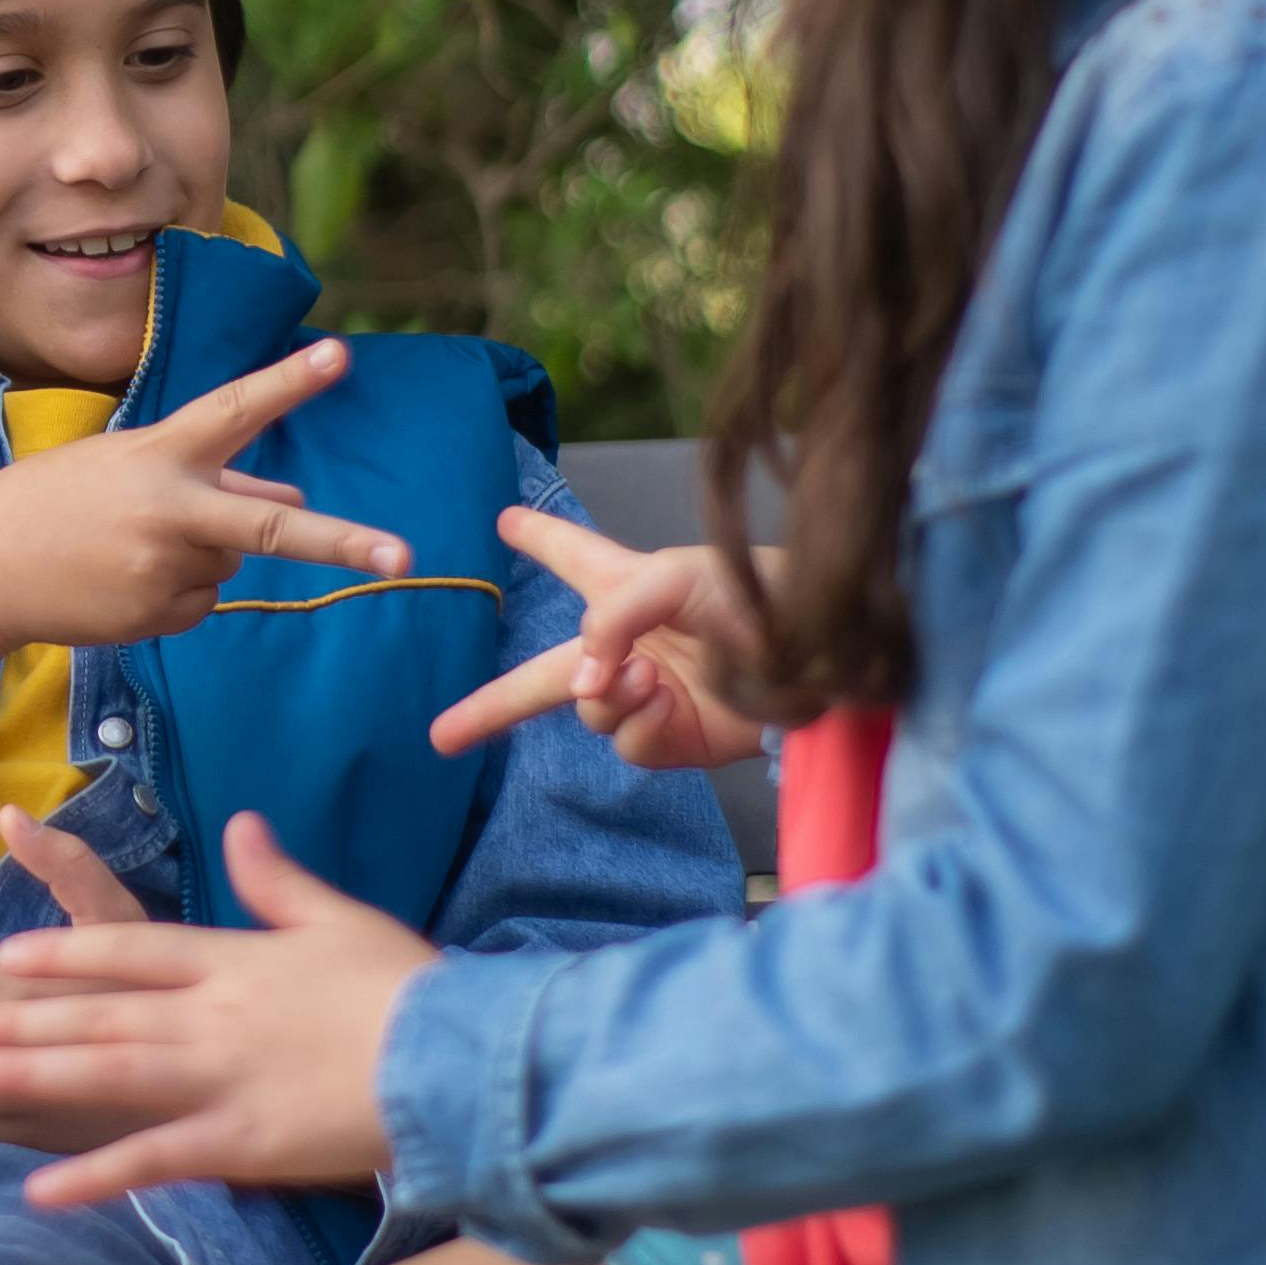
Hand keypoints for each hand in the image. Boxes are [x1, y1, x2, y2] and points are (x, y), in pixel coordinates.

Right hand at [0, 341, 412, 757]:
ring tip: (124, 549)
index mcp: (160, 455)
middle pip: (271, 530)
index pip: (234, 410)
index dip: (288, 382)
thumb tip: (297, 500)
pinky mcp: (155, 615)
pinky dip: (173, 593)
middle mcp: (169, 511)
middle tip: (406, 556)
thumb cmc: (58, 501)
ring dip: (197, 558)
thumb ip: (215, 478)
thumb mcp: (130, 468)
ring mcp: (163, 569)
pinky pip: (199, 603)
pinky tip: (119, 582)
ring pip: (228, 567)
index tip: (338, 356)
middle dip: (342, 542)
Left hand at [0, 811, 436, 1208]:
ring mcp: (222, 1080)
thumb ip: (278, 879)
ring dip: (35, 1075)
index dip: (69, 951)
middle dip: (23, 1019)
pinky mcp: (243, 1143)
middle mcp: (213, 1015)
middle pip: (101, 1012)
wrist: (464, 1059)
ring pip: (109, 1075)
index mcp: (235, 960)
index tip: (11, 951)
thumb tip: (241, 824)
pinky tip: (40, 1191)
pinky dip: (96, 1178)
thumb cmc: (410, 987)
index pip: (134, 947)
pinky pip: (155, 1160)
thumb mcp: (341, 919)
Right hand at [430, 505, 768, 772]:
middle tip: (440, 734)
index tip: (504, 520)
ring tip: (649, 677)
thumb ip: (610, 621)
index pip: (571, 556)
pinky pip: (627, 744)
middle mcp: (628, 645)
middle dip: (489, 706)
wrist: (825, 658)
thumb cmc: (758, 594)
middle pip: (543, 675)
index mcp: (627, 588)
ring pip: (587, 711)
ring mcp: (647, 695)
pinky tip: (667, 704)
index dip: (537, 538)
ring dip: (606, 696)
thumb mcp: (672, 580)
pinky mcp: (674, 738)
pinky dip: (640, 725)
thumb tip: (581, 687)